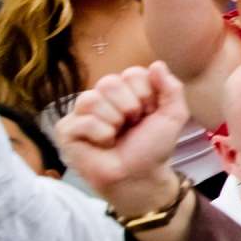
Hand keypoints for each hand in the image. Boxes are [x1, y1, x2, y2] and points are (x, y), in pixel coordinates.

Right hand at [55, 63, 191, 217]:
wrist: (139, 176)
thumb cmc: (152, 147)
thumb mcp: (173, 115)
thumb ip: (172, 88)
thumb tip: (157, 64)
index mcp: (124, 90)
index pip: (132, 73)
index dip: (146, 95)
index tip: (149, 114)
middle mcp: (101, 97)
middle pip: (109, 82)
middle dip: (130, 107)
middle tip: (132, 125)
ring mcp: (81, 113)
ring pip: (92, 99)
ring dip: (114, 122)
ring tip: (116, 135)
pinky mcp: (66, 130)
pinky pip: (82, 122)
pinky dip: (100, 135)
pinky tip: (103, 144)